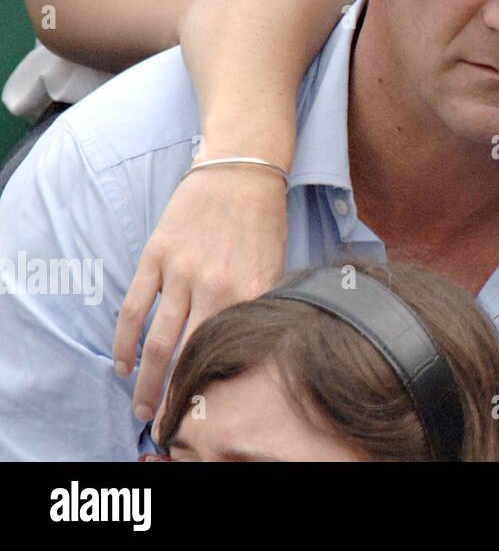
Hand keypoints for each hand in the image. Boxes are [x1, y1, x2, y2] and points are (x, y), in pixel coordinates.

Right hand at [112, 165, 287, 437]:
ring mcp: (180, 271)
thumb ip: (261, 306)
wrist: (241, 168)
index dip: (214, 391)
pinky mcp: (156, 256)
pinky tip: (124, 365)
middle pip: (187, 357)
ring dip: (146, 382)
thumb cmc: (264, 219)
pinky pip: (134, 309)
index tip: (207, 416)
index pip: (227, 355)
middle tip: (167, 427)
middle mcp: (215, 286)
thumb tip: (249, 350)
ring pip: (157, 342)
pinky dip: (125, 342)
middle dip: (175, 398)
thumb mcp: (277, 265)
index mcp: (251, 292)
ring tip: (143, 408)